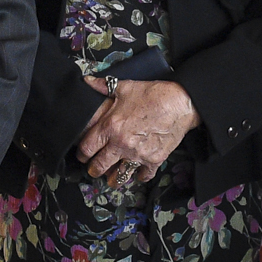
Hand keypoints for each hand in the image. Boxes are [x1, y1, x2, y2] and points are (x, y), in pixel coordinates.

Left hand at [77, 76, 198, 185]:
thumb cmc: (152, 94)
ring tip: (112, 179)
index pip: (87, 148)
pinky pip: (143, 175)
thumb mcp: (125, 87)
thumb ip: (103, 87)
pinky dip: (140, 176)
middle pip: (99, 166)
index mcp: (110, 127)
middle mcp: (121, 144)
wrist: (180, 103)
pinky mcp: (154, 160)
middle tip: (94, 170)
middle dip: (94, 170)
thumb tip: (87, 81)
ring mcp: (137, 154)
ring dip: (114, 179)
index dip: (82, 154)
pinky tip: (138, 174)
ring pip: (119, 176)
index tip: (83, 156)